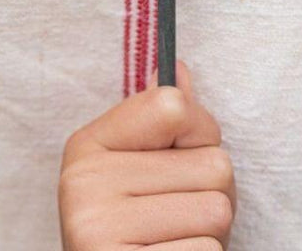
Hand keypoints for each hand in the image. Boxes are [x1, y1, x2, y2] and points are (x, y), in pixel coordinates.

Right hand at [59, 61, 234, 249]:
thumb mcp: (135, 168)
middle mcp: (83, 185)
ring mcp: (98, 232)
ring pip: (217, 208)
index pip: (173, 106)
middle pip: (212, 162)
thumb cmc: (135, 230)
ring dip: (210, 232)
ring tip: (174, 241)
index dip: (198, 133)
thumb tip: (178, 68)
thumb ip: (158, 119)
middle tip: (177, 216)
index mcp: (86, 147)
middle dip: (210, 191)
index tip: (177, 157)